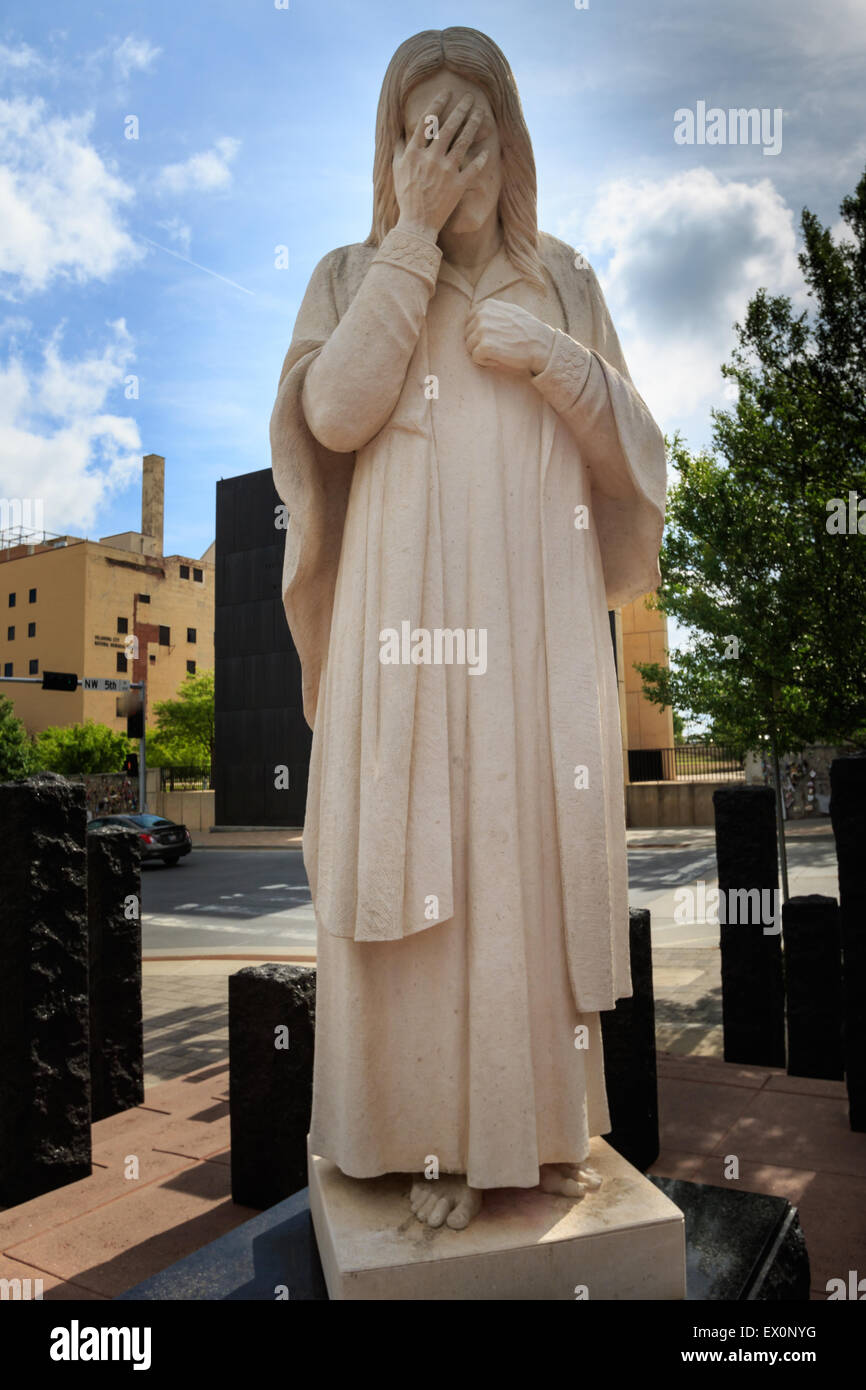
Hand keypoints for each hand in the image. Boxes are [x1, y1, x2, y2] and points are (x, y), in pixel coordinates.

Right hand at [393, 90, 488, 241]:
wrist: (416, 224)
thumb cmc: (406, 196)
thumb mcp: (396, 170)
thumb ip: (399, 148)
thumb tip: (401, 132)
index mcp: (414, 152)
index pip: (427, 122)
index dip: (438, 105)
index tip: (447, 93)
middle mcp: (431, 158)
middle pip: (448, 127)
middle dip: (460, 109)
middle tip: (470, 97)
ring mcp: (445, 171)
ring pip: (462, 142)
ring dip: (473, 125)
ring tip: (481, 113)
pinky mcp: (458, 185)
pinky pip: (473, 168)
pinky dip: (480, 159)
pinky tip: (486, 149)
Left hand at [465, 300, 555, 373]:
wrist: (541, 345)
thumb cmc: (528, 330)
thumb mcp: (510, 311)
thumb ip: (492, 311)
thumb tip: (477, 315)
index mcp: (487, 305)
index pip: (469, 321)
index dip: (480, 333)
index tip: (495, 338)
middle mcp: (482, 315)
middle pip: (468, 335)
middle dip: (480, 343)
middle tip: (499, 346)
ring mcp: (482, 330)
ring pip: (470, 347)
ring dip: (482, 353)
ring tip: (500, 351)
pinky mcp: (484, 346)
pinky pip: (475, 358)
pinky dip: (486, 362)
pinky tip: (499, 358)